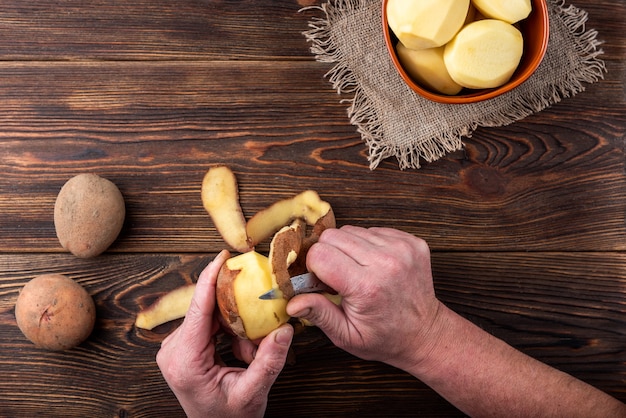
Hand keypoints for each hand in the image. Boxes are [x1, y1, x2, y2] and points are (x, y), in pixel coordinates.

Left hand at [157, 250, 293, 417]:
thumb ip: (269, 362)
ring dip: (235, 326)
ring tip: (248, 352)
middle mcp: (172, 350)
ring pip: (210, 316)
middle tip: (257, 326)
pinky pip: (209, 324)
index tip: (223, 256)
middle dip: (236, 314)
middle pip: (206, 310)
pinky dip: (229, 331)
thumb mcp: (253, 394)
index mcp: (185, 361)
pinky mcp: (182, 346)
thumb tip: (284, 330)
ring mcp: (175, 347)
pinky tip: (240, 350)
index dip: (211, 278)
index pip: (199, 309)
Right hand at [286, 225, 442, 370]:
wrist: (425, 333)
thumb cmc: (384, 337)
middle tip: (338, 277)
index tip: (323, 282)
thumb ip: (318, 314)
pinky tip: (374, 265)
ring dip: (348, 248)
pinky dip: (368, 245)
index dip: (314, 267)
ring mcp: (402, 248)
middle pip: (332, 236)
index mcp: (367, 286)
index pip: (320, 254)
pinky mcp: (412, 241)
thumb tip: (292, 302)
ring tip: (358, 271)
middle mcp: (386, 262)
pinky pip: (373, 230)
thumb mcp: (346, 335)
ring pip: (352, 229)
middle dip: (328, 254)